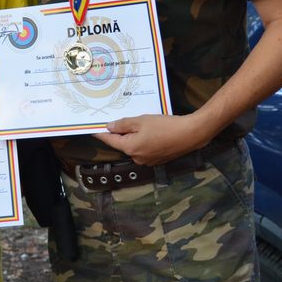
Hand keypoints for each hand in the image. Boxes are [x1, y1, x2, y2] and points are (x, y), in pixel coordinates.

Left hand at [94, 113, 210, 165]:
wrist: (190, 134)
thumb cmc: (165, 126)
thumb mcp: (141, 121)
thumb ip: (123, 125)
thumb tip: (109, 127)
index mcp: (130, 148)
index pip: (110, 140)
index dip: (100, 134)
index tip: (91, 130)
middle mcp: (137, 158)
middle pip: (122, 144)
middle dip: (119, 134)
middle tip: (116, 121)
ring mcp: (148, 161)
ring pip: (134, 147)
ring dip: (132, 137)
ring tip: (137, 124)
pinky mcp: (157, 160)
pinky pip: (144, 149)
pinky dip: (142, 141)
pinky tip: (149, 132)